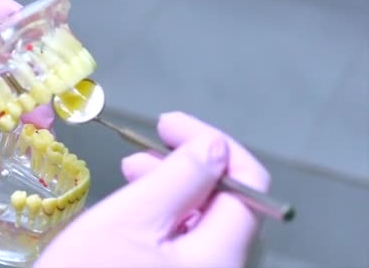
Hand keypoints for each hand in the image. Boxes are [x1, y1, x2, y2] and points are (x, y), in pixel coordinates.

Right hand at [35, 112, 270, 267]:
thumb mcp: (131, 217)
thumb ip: (180, 177)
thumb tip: (215, 146)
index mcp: (223, 256)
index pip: (248, 184)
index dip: (211, 143)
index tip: (167, 125)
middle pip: (227, 203)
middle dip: (187, 166)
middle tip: (139, 153)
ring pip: (205, 221)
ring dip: (173, 187)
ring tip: (131, 174)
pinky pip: (189, 243)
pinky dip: (167, 215)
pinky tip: (138, 208)